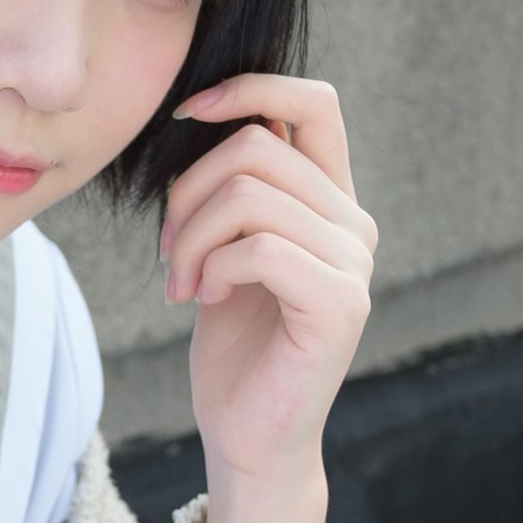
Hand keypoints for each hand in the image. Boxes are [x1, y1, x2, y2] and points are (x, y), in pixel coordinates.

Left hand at [159, 73, 375, 522]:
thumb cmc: (233, 343)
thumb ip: (236, 186)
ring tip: (180, 279)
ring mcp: (355, 264)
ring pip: (250, 194)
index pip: (315, 101)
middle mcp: (355, 224)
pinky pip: (259, 247)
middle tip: (167, 250)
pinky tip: (203, 300)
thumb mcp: (225, 246)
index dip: (248, 88)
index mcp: (331, 201)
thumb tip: (206, 111)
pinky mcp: (339, 305)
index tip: (185, 115)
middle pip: (258, 147)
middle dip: (188, 191)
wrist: (248, 434)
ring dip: (190, 235)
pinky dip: (212, 267)